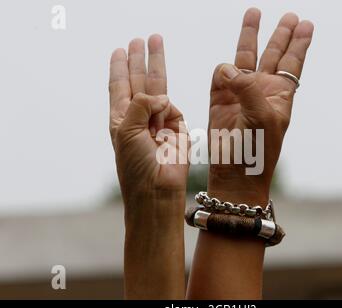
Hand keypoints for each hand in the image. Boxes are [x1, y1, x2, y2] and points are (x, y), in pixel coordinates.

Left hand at [109, 35, 188, 202]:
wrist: (157, 190)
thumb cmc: (135, 166)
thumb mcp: (126, 130)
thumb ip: (140, 104)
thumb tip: (161, 95)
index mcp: (121, 120)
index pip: (120, 87)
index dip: (119, 68)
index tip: (119, 50)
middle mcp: (140, 118)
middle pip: (139, 81)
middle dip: (140, 60)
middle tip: (139, 40)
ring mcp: (159, 122)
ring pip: (158, 87)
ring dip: (155, 64)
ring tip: (154, 41)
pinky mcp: (177, 128)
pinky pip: (172, 108)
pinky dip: (166, 108)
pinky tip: (160, 124)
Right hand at [208, 8, 313, 204]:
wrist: (235, 173)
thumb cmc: (256, 150)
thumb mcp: (262, 117)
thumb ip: (248, 88)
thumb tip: (228, 68)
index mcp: (279, 96)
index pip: (292, 63)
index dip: (299, 43)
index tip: (307, 24)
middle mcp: (261, 91)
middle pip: (273, 54)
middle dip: (280, 34)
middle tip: (289, 16)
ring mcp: (239, 94)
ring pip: (245, 57)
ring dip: (250, 36)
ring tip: (254, 13)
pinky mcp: (218, 99)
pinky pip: (220, 75)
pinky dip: (222, 71)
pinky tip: (227, 73)